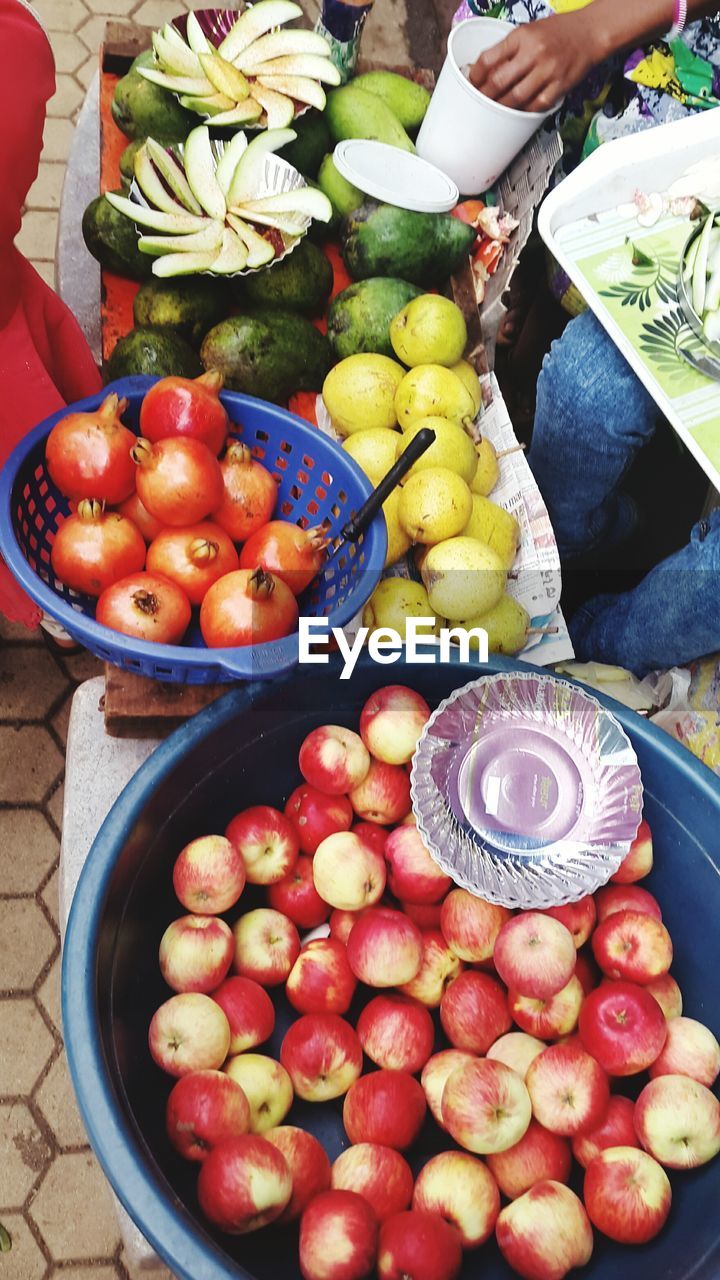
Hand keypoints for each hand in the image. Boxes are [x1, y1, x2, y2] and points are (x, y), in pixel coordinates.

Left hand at [468, 14, 601, 112]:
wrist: (590, 31)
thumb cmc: (558, 31)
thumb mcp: (529, 30)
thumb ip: (509, 49)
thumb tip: (486, 72)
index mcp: (522, 36)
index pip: (489, 58)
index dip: (476, 74)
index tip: (473, 82)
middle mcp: (534, 52)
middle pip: (499, 82)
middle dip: (485, 96)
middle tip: (480, 100)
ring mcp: (548, 70)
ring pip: (516, 98)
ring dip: (502, 107)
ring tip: (497, 108)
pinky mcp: (560, 85)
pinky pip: (536, 105)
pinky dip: (525, 110)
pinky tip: (519, 110)